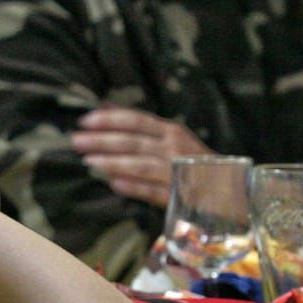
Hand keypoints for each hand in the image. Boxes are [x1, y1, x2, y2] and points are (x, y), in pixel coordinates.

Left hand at [70, 106, 215, 207]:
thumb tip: (105, 106)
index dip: (110, 120)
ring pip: (140, 165)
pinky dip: (134, 187)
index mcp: (171, 131)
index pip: (136, 121)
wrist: (226, 189)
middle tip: (76, 141)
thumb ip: (138, 123)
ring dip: (113, 162)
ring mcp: (175, 172)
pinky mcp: (177, 196)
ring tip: (88, 160)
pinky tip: (114, 184)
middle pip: (133, 142)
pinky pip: (153, 191)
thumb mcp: (169, 136)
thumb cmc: (190, 160)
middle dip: (103, 140)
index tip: (84, 120)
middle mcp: (173, 148)